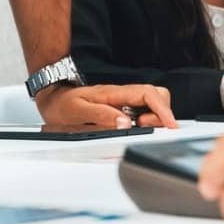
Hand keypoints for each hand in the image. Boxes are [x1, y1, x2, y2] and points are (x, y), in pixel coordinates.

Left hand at [34, 83, 177, 128]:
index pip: (148, 93)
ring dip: (154, 119)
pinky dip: (146, 123)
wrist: (53, 98)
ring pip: (153, 105)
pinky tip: (133, 130)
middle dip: (161, 113)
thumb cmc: (63, 103)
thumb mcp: (76, 110)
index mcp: (114, 93)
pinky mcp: (122, 111)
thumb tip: (125, 123)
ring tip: (137, 129)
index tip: (170, 124)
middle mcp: (123, 96)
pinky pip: (143, 113)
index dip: (162, 108)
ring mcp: (124, 103)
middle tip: (144, 127)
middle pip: (157, 96)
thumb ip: (100, 115)